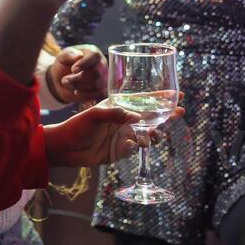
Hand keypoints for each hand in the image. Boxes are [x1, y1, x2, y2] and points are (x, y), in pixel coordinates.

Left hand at [44, 100, 182, 167]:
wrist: (65, 148)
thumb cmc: (76, 127)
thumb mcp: (93, 115)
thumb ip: (114, 114)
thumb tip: (137, 117)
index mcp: (118, 107)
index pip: (142, 100)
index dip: (160, 97)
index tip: (178, 94)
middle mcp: (124, 120)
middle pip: (151, 117)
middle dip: (166, 115)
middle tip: (179, 112)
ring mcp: (124, 135)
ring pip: (147, 133)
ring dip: (154, 133)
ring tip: (153, 135)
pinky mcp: (121, 150)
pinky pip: (136, 147)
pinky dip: (138, 146)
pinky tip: (132, 145)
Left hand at [47, 44, 106, 103]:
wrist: (62, 79)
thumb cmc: (64, 64)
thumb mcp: (62, 57)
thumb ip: (68, 55)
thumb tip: (79, 55)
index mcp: (92, 52)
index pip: (94, 56)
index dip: (84, 63)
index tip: (73, 70)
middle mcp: (101, 64)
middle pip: (96, 73)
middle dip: (77, 79)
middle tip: (64, 80)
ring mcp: (104, 78)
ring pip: (97, 86)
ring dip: (80, 87)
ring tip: (68, 85)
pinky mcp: (102, 90)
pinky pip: (98, 95)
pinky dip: (85, 95)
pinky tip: (76, 92)